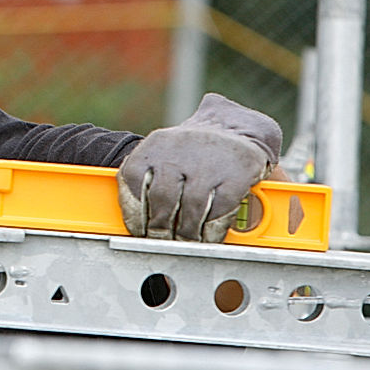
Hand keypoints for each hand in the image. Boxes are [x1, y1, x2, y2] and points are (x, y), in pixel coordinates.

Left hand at [117, 93, 281, 241]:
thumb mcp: (164, 152)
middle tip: (161, 240)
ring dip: (186, 232)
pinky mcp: (236, 174)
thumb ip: (148, 178)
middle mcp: (179, 151)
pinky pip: (220, 209)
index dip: (134, 211)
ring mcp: (209, 163)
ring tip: (185, 241)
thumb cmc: (193, 149)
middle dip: (160, 226)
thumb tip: (136, 217)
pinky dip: (212, 228)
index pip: (133, 180)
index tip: (138, 229)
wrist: (236, 128)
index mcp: (155, 145)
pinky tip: (207, 234)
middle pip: (162, 197)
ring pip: (191, 208)